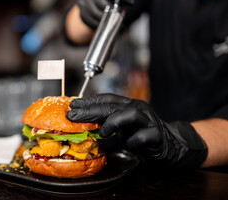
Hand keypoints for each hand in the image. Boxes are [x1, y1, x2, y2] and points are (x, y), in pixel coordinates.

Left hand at [67, 93, 207, 166]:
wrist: (171, 144)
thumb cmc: (141, 134)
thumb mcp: (121, 127)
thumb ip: (106, 121)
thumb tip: (82, 121)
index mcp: (127, 105)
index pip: (106, 99)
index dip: (89, 101)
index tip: (73, 105)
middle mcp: (137, 109)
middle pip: (112, 106)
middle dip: (91, 110)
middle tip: (74, 115)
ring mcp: (148, 121)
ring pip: (130, 114)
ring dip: (114, 122)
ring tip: (104, 132)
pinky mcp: (157, 135)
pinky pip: (145, 135)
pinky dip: (135, 140)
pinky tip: (129, 144)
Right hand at [77, 0, 132, 28]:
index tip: (131, 1)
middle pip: (103, 3)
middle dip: (115, 11)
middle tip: (124, 14)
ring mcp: (82, 1)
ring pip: (97, 14)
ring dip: (109, 20)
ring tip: (119, 23)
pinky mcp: (81, 13)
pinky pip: (91, 22)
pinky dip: (101, 25)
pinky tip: (109, 25)